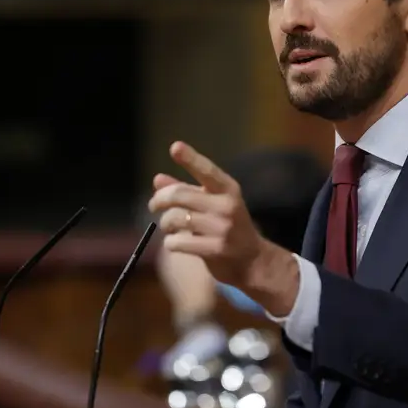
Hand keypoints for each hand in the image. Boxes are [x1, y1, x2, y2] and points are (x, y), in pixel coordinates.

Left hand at [147, 142, 298, 314]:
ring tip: (169, 227)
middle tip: (153, 206)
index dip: (190, 158)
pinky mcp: (215, 249)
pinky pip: (177, 242)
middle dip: (159, 200)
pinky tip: (176, 243)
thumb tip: (158, 179)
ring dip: (165, 224)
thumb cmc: (229, 228)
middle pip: (179, 195)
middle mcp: (226, 205)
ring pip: (175, 218)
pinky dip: (171, 243)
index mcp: (228, 189)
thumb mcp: (214, 204)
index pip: (206, 170)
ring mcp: (221, 228)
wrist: (253, 261)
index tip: (175, 147)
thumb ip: (187, 191)